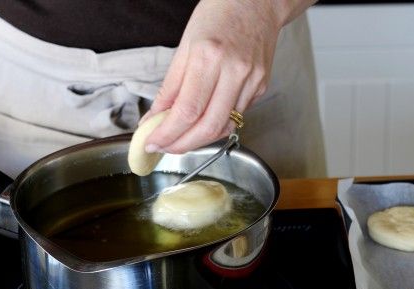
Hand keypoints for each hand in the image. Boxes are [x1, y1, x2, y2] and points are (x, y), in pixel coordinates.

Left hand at [139, 0, 282, 153]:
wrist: (257, 3)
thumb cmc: (219, 15)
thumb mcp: (185, 45)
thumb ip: (170, 88)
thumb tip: (154, 119)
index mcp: (210, 57)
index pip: (187, 110)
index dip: (167, 134)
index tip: (152, 143)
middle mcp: (235, 72)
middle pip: (208, 127)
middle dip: (183, 145)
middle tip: (165, 148)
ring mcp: (252, 82)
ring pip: (224, 127)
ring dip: (199, 139)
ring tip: (181, 138)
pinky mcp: (261, 88)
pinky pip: (236, 116)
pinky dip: (216, 124)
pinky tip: (204, 120)